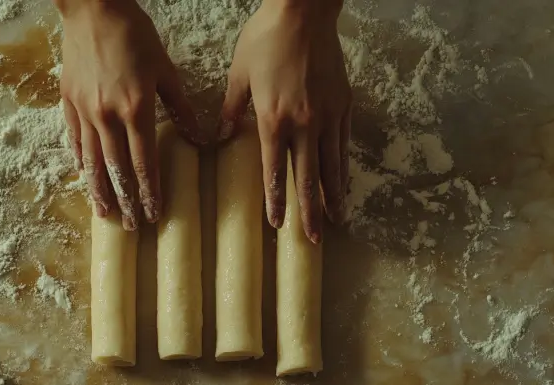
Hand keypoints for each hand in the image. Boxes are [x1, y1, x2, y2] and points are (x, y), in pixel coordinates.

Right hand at [58, 0, 197, 229]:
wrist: (94, 8)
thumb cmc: (135, 35)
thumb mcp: (166, 70)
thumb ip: (180, 108)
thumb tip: (198, 139)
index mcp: (136, 109)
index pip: (144, 161)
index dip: (149, 191)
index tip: (154, 214)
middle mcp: (107, 116)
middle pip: (117, 168)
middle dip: (125, 200)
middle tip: (130, 227)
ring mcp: (84, 110)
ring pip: (92, 160)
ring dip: (99, 190)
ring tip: (104, 214)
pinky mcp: (68, 101)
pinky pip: (74, 138)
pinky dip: (80, 160)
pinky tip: (84, 176)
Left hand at [221, 0, 351, 242]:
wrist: (303, 11)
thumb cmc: (266, 39)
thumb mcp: (239, 74)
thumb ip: (232, 109)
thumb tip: (222, 136)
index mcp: (273, 118)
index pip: (275, 169)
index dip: (276, 199)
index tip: (278, 224)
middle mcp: (303, 123)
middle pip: (308, 176)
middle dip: (310, 211)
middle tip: (313, 239)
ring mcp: (327, 114)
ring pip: (332, 164)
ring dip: (333, 196)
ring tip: (336, 220)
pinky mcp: (343, 103)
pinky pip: (344, 143)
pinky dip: (344, 167)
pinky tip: (344, 182)